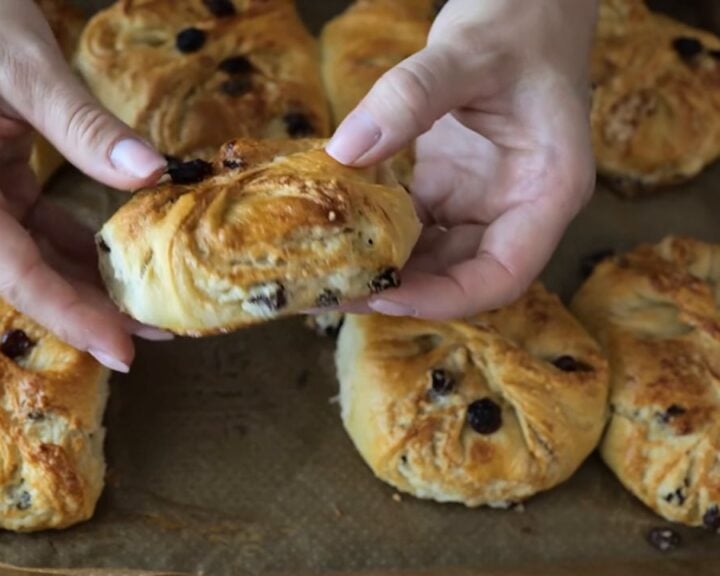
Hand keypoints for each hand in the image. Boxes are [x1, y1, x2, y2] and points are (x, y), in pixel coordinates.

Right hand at [0, 0, 169, 371]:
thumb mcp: (30, 69)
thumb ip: (88, 129)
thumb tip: (152, 173)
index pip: (17, 272)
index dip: (73, 316)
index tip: (123, 349)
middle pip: (26, 278)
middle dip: (90, 310)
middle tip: (156, 334)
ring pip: (33, 261)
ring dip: (88, 284)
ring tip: (147, 308)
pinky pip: (35, 230)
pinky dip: (77, 248)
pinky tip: (119, 263)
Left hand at [326, 0, 596, 318]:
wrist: (529, 0)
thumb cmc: (518, 22)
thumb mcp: (465, 54)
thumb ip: (409, 98)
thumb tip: (345, 149)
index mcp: (547, 190)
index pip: (503, 274)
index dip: (446, 298)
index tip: (384, 296)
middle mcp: (518, 207)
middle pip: (461, 276)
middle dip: (399, 290)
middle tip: (331, 290)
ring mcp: (483, 199)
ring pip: (432, 257)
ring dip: (382, 267)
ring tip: (324, 272)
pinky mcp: (451, 185)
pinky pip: (412, 224)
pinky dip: (376, 230)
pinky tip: (334, 230)